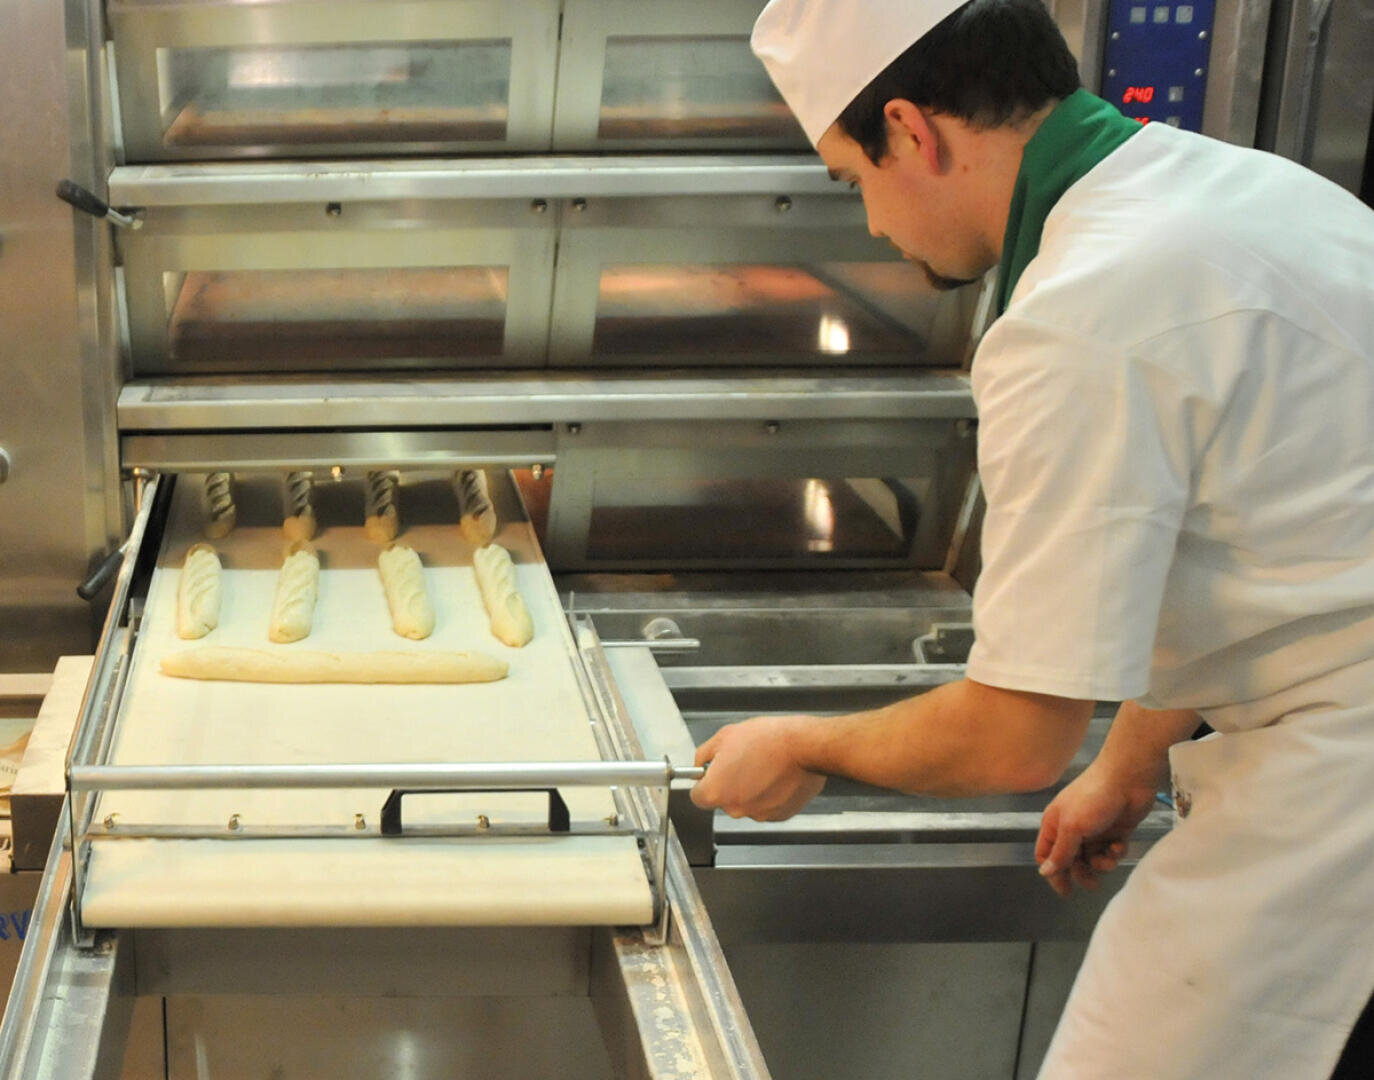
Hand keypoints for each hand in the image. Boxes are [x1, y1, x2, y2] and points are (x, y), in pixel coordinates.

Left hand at [690, 715, 826, 820]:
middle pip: (724, 800)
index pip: (698, 796)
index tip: (712, 773)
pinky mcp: (780, 815)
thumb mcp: (725, 736)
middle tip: (743, 762)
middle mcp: (736, 809)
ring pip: (747, 803)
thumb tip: (700, 763)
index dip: (704, 782)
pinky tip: (777, 775)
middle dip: (730, 784)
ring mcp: (759, 814)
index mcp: (717, 791)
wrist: (804, 746)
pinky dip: (771, 794)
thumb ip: (705, 754)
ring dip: (752, 789)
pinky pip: (768, 806)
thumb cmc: (767, 740)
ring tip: (764, 766)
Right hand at [1034, 763, 1156, 897]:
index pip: (1046, 854)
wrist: (1128, 779)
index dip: (1054, 872)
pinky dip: (1115, 852)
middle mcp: (1072, 829)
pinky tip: (1119, 844)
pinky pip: (1111, 852)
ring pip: (1093, 859)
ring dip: (1102, 863)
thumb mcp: (1072, 827)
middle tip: (1093, 882)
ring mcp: (1094, 830)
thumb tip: (1044, 872)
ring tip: (1109, 858)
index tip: (1065, 889)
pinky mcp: (1115, 831)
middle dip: (1082, 872)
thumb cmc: (1093, 798)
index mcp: (1055, 824)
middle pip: (1071, 861)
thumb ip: (1060, 852)